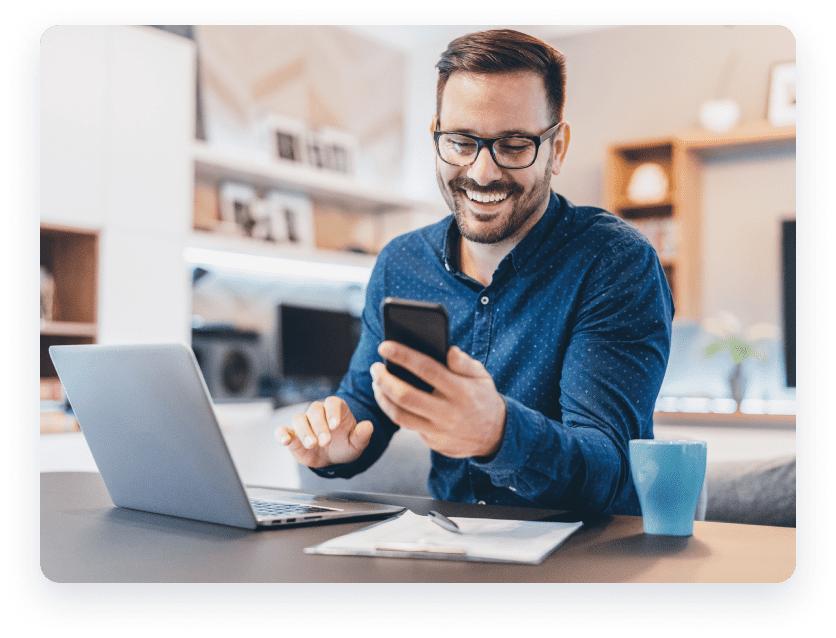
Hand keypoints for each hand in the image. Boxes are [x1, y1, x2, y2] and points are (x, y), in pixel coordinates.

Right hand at [274, 396, 372, 467]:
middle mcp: (318, 412)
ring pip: (299, 419)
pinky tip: (285, 440)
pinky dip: (281, 433)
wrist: (332, 458)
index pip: (332, 403)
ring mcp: (304, 423)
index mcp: (335, 409)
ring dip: (304, 431)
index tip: (335, 426)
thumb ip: (362, 435)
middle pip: (315, 411)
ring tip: (312, 444)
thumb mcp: (356, 444)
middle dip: (320, 426)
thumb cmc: (344, 445)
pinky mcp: (292, 434)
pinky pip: (282, 430)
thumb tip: (368, 426)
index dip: (333, 412)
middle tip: (326, 441)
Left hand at [371, 342, 506, 458]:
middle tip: (375, 368)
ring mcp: (440, 430)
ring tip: (377, 383)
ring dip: (382, 398)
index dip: (403, 356)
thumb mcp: (481, 376)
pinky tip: (388, 398)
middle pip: (406, 396)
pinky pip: (408, 426)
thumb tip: (449, 351)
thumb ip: (465, 363)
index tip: (385, 346)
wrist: (495, 436)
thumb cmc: (482, 398)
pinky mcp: (433, 442)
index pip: (427, 369)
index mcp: (461, 390)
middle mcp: (449, 412)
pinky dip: (394, 411)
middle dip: (385, 379)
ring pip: (400, 416)